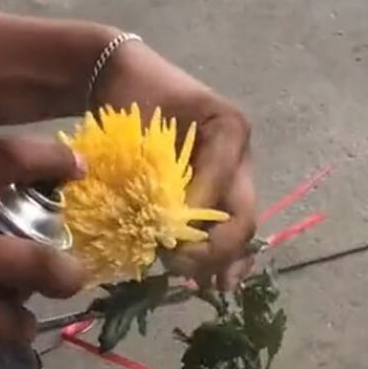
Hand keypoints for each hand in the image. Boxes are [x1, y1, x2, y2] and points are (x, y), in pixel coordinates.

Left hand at [93, 40, 255, 290]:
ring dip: (224, 260)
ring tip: (210, 287)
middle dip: (215, 250)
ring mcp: (232, 176)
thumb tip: (166, 228)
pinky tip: (217, 284)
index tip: (170, 245)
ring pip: (241, 227)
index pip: (223, 188)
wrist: (125, 81)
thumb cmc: (131, 98)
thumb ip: (156, 170)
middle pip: (242, 215)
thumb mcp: (141, 124)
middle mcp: (239, 156)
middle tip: (180, 267)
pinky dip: (224, 256)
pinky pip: (230, 228)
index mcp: (228, 131)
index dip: (199, 222)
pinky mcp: (219, 191)